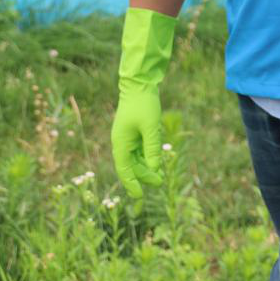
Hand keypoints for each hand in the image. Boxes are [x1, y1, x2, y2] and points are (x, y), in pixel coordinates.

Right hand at [111, 84, 164, 199]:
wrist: (139, 84)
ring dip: (145, 168)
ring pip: (135, 159)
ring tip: (158, 177)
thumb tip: (154, 169)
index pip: (124, 169)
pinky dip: (146, 158)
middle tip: (158, 184)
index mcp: (121, 143)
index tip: (140, 196)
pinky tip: (155, 163)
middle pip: (130, 166)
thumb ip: (152, 148)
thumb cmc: (144, 104)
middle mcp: (121, 142)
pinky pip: (139, 150)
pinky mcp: (133, 132)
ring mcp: (127, 137)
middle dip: (143, 176)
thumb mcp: (151, 127)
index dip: (132, 184)